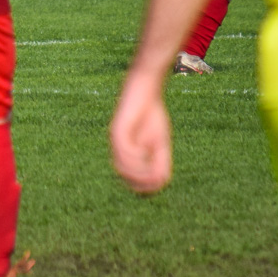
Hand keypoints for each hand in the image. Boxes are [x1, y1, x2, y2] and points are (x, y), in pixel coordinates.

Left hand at [112, 70, 172, 193]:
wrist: (145, 91)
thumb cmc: (151, 117)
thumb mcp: (158, 143)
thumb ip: (159, 161)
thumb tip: (161, 181)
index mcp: (126, 154)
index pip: (129, 178)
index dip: (143, 185)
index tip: (158, 184)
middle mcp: (117, 149)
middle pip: (124, 175)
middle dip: (141, 181)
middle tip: (157, 178)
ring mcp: (116, 140)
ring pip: (122, 165)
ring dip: (139, 172)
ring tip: (153, 169)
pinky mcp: (117, 130)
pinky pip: (124, 149)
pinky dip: (135, 156)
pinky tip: (146, 153)